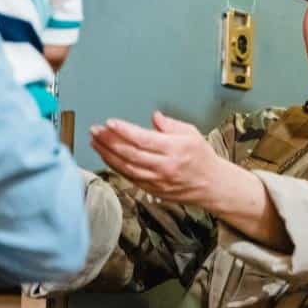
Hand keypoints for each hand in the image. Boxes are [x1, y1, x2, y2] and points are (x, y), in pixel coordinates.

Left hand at [89, 112, 222, 205]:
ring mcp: (157, 180)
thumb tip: (154, 117)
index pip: (144, 139)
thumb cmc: (202, 158)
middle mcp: (165, 166)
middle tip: (95, 131)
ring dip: (108, 154)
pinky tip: (106, 157)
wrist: (212, 185)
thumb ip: (170, 124)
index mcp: (175, 149)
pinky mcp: (152, 190)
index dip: (124, 131)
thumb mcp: (191, 133)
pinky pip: (129, 177)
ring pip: (126, 167)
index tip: (110, 123)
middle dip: (110, 141)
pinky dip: (115, 167)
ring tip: (95, 142)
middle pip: (131, 154)